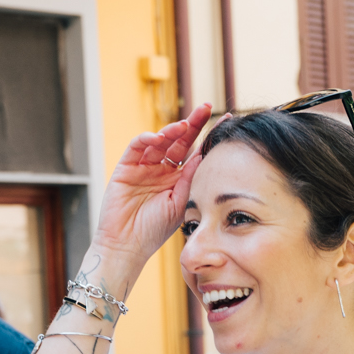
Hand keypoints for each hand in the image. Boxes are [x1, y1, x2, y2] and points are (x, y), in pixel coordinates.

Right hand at [92, 104, 213, 278]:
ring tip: (184, 126)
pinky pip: (136, 147)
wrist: (128, 246)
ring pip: (160, 141)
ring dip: (172, 130)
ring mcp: (144, 167)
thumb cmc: (155, 231)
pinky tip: (158, 137)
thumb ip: (192, 179)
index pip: (196, 152)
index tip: (228, 121)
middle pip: (180, 141)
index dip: (209, 136)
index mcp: (178, 179)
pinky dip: (146, 139)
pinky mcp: (125, 167)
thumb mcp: (181, 202)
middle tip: (206, 108)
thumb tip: (206, 156)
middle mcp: (162, 169)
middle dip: (193, 123)